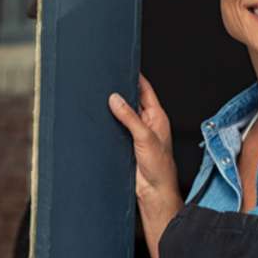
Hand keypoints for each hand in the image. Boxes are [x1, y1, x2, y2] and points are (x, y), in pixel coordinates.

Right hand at [108, 75, 182, 257]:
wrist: (154, 193)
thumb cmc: (159, 168)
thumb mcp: (144, 137)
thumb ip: (130, 117)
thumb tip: (115, 99)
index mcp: (157, 116)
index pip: (145, 90)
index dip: (134, 77)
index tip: (122, 65)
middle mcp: (147, 123)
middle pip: (132, 100)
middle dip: (120, 91)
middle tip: (105, 80)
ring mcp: (136, 134)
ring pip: (122, 115)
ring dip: (113, 109)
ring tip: (98, 97)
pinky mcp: (126, 145)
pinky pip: (116, 129)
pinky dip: (108, 123)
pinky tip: (98, 119)